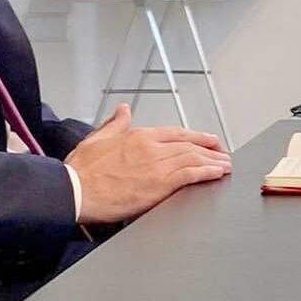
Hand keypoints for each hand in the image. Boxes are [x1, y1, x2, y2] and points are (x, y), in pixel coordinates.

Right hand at [65, 104, 232, 225]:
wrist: (74, 190)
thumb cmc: (81, 170)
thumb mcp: (96, 138)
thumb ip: (115, 124)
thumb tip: (123, 110)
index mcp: (138, 136)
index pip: (176, 133)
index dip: (196, 136)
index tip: (208, 140)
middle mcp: (151, 147)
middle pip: (189, 145)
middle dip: (210, 149)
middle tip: (223, 153)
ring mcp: (157, 165)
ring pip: (193, 158)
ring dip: (214, 161)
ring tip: (226, 165)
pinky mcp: (159, 184)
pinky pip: (190, 174)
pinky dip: (207, 172)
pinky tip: (217, 173)